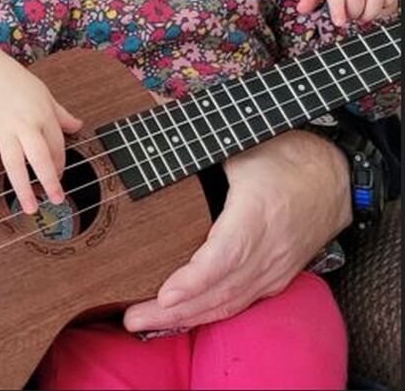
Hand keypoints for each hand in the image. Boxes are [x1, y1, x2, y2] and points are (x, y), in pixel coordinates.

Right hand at [0, 48, 82, 213]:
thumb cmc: (17, 83)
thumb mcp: (44, 95)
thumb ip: (60, 114)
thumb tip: (79, 126)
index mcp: (42, 115)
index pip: (56, 146)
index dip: (60, 165)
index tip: (59, 178)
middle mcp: (23, 124)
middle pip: (38, 156)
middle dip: (49, 179)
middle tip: (57, 200)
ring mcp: (2, 129)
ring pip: (13, 162)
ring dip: (21, 187)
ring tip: (29, 208)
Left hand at [122, 130, 350, 331]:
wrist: (335, 176)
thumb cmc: (285, 155)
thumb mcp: (242, 145)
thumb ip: (201, 155)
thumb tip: (158, 152)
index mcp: (257, 215)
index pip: (224, 258)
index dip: (194, 281)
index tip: (165, 294)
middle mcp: (268, 251)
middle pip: (220, 291)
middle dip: (175, 312)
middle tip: (133, 318)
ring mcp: (273, 268)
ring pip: (229, 303)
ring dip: (187, 319)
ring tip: (145, 322)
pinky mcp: (275, 276)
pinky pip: (240, 302)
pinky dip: (209, 314)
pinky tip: (183, 318)